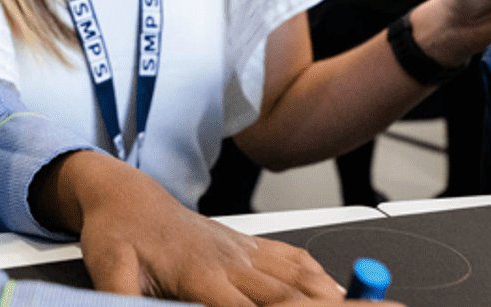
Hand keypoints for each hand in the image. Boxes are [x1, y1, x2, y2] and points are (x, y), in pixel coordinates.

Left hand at [31, 151, 339, 305]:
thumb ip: (122, 297)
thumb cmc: (117, 234)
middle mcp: (231, 263)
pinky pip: (291, 260)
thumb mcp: (110, 269)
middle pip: (293, 296)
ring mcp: (243, 252)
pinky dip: (320, 277)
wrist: (124, 195)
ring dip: (339, 294)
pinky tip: (338, 290)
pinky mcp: (246, 245)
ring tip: (381, 304)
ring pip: (301, 277)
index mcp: (202, 275)